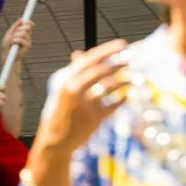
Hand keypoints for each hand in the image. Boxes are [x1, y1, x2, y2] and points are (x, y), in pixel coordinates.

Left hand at [2, 19, 34, 53]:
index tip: (25, 20)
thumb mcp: (10, 34)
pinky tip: (13, 43)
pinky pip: (21, 39)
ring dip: (15, 35)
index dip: (28, 22)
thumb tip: (21, 19)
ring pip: (23, 33)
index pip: (30, 25)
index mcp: (24, 33)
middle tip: (14, 33)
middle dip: (19, 28)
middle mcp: (28, 36)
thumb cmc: (8, 45)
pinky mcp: (28, 46)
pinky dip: (15, 40)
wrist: (7, 55)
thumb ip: (15, 26)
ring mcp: (28, 41)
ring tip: (12, 40)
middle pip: (28, 27)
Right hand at [38, 40, 131, 159]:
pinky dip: (121, 100)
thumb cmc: (59, 112)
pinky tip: (126, 97)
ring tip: (131, 78)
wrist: (55, 141)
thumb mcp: (60, 90)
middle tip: (130, 59)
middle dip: (118, 62)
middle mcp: (73, 89)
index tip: (122, 44)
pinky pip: (113, 105)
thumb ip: (71, 73)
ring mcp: (84, 104)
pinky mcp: (93, 119)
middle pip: (101, 70)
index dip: (108, 50)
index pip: (89, 59)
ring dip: (123, 80)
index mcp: (64, 79)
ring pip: (109, 86)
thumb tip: (78, 53)